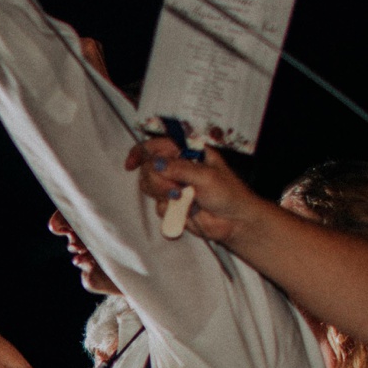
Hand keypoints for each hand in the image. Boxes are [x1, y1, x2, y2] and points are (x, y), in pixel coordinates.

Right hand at [127, 139, 255, 242]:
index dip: (142, 152)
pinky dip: (170, 211)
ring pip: (151, 188)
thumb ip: (180, 169)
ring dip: (164, 195)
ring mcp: (175, 187)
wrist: (235, 221)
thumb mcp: (206, 176)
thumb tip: (157, 164)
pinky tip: (186, 212)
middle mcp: (179, 168)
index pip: (158, 146)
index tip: (132, 164)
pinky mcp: (173, 206)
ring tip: (183, 200)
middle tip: (175, 191)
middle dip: (157, 181)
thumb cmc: (229, 193)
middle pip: (149, 168)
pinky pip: (159, 207)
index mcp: (188, 153)